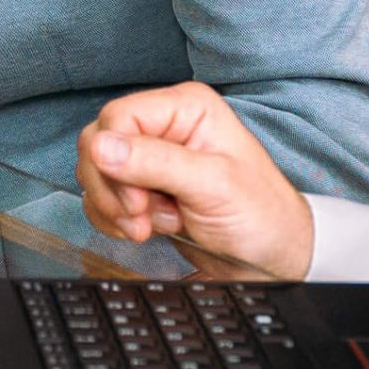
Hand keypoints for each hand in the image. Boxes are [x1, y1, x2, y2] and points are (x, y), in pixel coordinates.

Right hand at [76, 82, 314, 279]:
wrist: (273, 261)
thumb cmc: (262, 216)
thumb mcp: (214, 185)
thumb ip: (155, 163)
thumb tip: (100, 146)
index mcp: (184, 107)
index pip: (118, 117)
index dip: (114, 159)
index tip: (136, 201)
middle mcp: (163, 126)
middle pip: (98, 142)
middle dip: (112, 188)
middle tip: (140, 217)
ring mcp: (149, 158)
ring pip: (95, 171)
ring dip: (114, 207)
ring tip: (151, 225)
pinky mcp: (141, 188)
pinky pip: (100, 196)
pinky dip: (112, 219)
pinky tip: (144, 229)